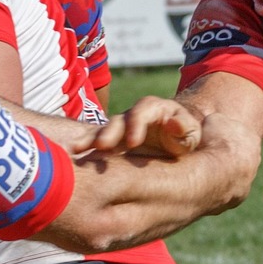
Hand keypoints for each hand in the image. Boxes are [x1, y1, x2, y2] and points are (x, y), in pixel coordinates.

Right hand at [85, 96, 201, 156]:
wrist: (175, 143)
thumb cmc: (184, 137)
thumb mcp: (191, 134)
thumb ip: (184, 129)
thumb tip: (174, 123)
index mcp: (154, 109)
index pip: (142, 112)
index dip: (136, 125)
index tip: (133, 142)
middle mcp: (133, 116)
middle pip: (118, 120)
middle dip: (109, 132)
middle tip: (102, 146)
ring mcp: (120, 129)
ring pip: (103, 130)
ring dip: (91, 139)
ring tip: (78, 149)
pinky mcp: (111, 142)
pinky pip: (95, 142)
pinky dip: (85, 146)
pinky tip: (72, 154)